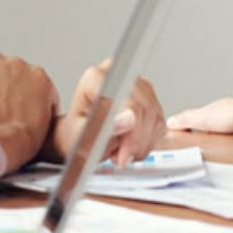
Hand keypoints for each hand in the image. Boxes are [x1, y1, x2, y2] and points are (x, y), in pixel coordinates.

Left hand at [42, 59, 166, 165]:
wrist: (76, 137)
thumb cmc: (73, 135)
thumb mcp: (80, 136)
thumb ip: (103, 127)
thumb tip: (128, 120)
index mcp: (97, 78)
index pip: (129, 101)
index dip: (131, 132)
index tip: (123, 154)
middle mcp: (117, 74)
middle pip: (144, 109)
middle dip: (136, 142)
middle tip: (121, 158)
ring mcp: (134, 83)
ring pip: (154, 117)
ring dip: (141, 144)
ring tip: (121, 151)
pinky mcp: (148, 95)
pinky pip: (159, 123)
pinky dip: (147, 142)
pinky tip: (129, 144)